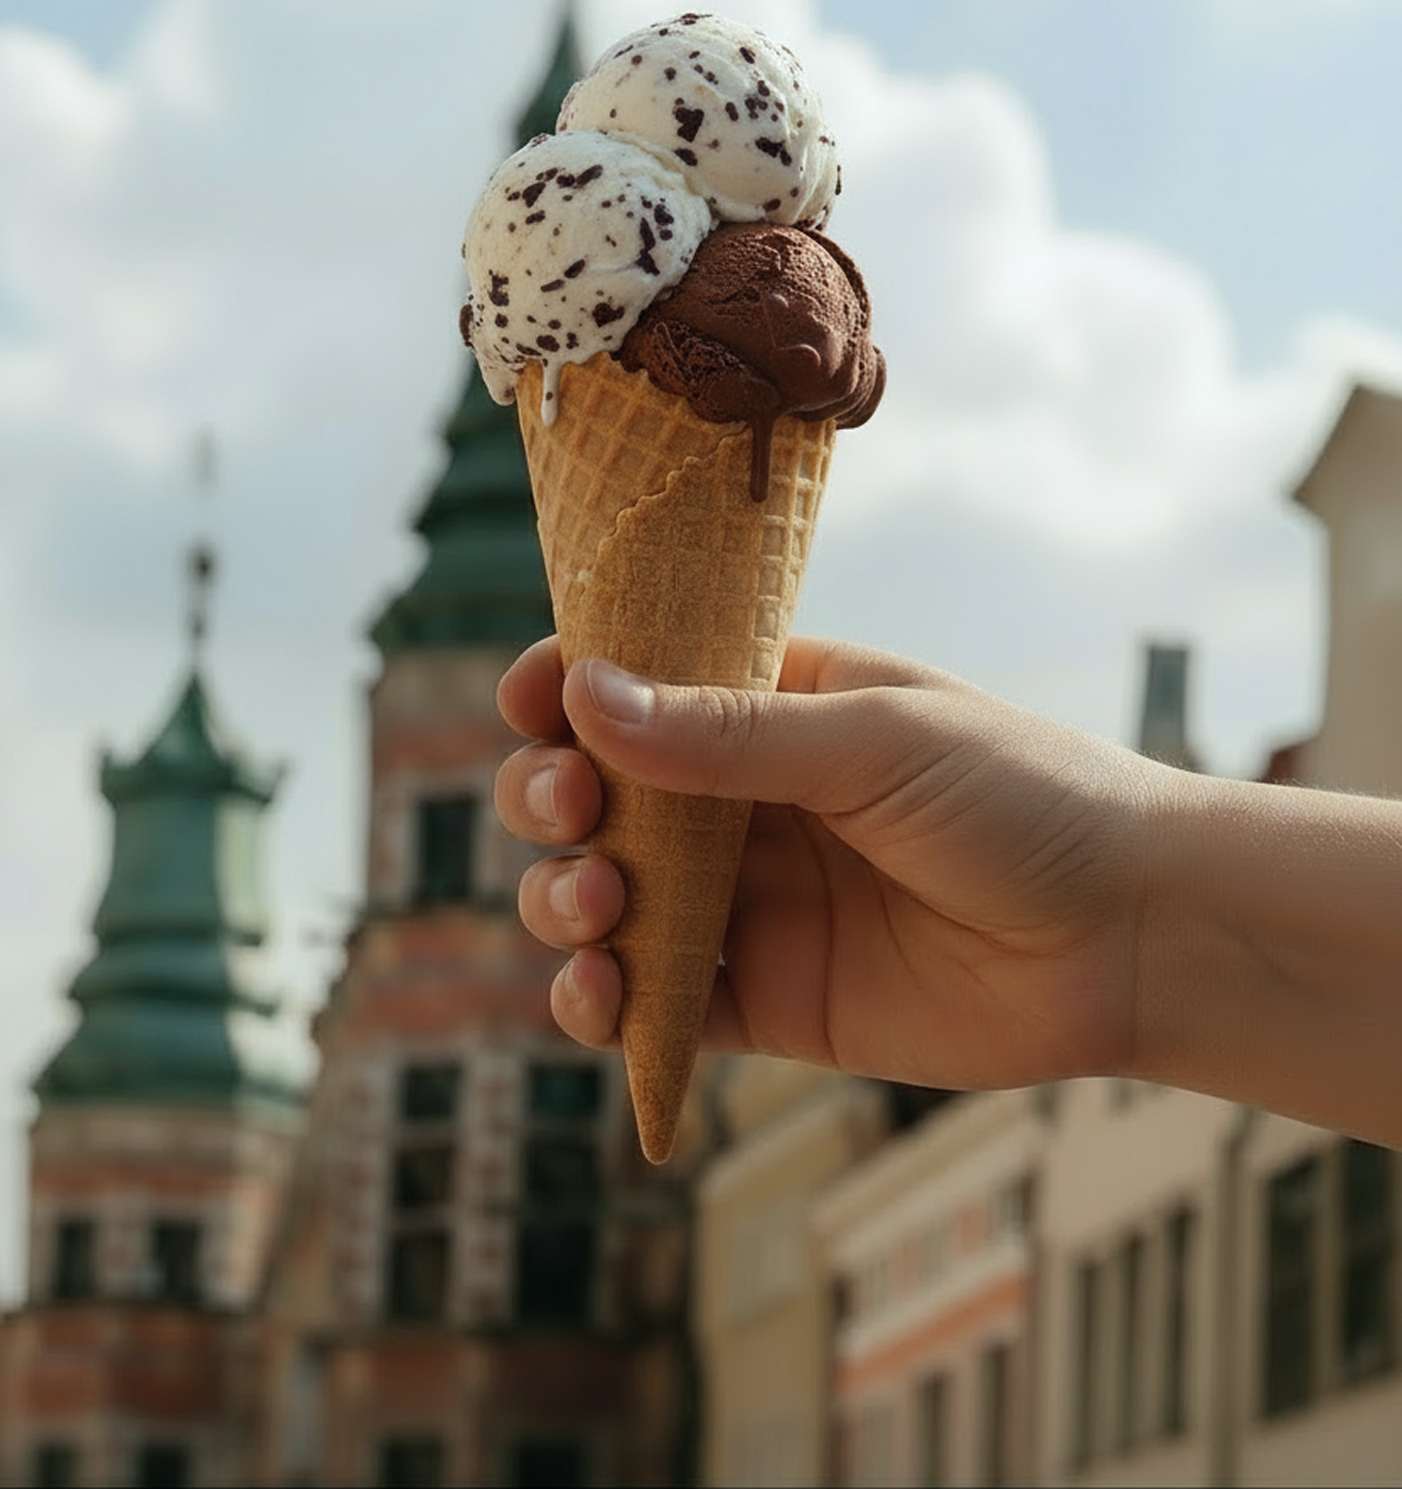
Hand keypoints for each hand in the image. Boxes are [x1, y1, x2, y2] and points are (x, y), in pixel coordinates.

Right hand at [495, 635, 1167, 1093]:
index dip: (569, 689)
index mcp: (775, 704)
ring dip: (565, 901)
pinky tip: (600, 995)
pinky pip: (659, 1003)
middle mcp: (748, 801)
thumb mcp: (874, 742)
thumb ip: (729, 734)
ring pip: (611, 899)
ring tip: (594, 908)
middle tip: (573, 810)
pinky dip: (607, 1004)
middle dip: (554, 799)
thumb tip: (585, 694)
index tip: (532, 705)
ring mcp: (754, 902)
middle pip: (600, 793)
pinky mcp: (769, 999)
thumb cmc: (1021, 798)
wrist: (1131, 936)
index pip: (638, 682)